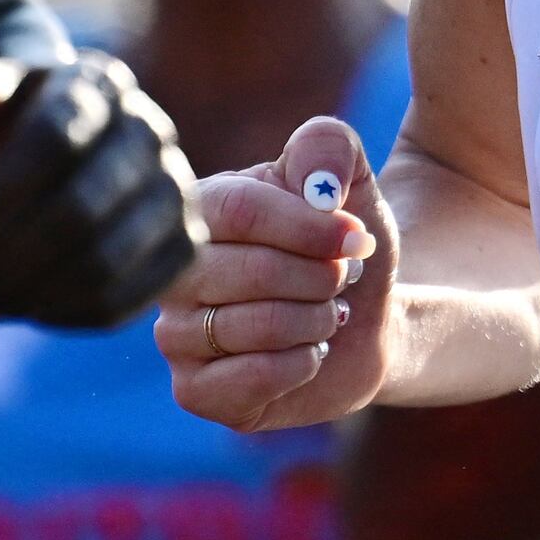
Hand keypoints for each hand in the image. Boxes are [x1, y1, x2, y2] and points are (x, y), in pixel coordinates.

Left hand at [0, 46, 197, 326]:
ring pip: (102, 264)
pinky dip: (60, 315)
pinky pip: (124, 301)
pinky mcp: (183, 249)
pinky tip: (15, 307)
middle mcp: (152, 133)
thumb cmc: (10, 129)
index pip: (53, 141)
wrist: (61, 164)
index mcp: (100, 85)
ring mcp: (176, 192)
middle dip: (3, 258)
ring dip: (25, 294)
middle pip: (79, 211)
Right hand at [156, 117, 387, 432]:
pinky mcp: (196, 391)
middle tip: (342, 279)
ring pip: (258, 327)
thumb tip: (318, 183)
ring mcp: (176, 334)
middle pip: (254, 272)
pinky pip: (250, 379)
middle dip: (322, 278)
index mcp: (198, 211)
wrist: (364, 320)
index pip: (239, 210)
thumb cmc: (342, 246)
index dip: (307, 227)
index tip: (356, 237)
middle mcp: (174, 273)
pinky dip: (301, 364)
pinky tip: (309, 353)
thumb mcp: (350, 181)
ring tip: (326, 314)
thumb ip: (330, 148)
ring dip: (317, 321)